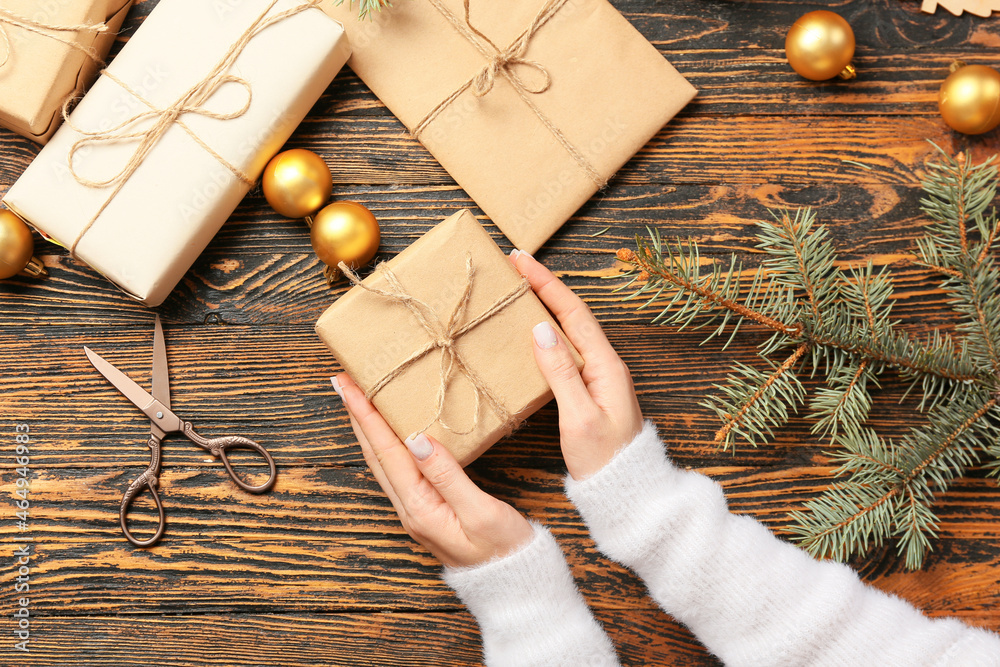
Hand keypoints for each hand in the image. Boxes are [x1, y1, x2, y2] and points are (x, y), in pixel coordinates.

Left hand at [333, 373, 533, 568]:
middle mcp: (409, 509)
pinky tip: (389, 432)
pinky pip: (397, 469)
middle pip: (375, 454)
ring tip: (358, 399)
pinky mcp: (426, 510)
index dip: (366, 414)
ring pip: (382, 462)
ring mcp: (415, 511)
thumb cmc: (504, 551)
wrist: (512, 585)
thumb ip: (448, 477)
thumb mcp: (481, 512)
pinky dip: (386, 443)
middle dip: (357, 415)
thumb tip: (417, 440)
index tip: (348, 384)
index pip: (386, 450)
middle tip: (343, 381)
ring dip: (368, 429)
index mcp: (419, 507)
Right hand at [510, 250, 643, 480]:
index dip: (546, 283)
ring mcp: (599, 377)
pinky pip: (567, 349)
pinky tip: (532, 333)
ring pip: (570, 330)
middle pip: (572, 314)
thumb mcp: (579, 417)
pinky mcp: (591, 390)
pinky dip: (547, 332)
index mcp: (606, 366)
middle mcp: (605, 365)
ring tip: (519, 290)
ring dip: (546, 305)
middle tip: (514, 266)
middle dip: (544, 286)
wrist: (628, 489)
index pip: (573, 313)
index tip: (520, 260)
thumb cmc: (605, 459)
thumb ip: (561, 373)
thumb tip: (541, 329)